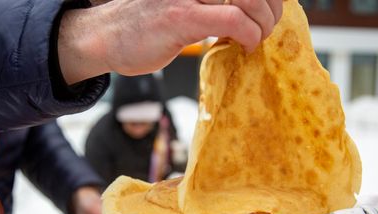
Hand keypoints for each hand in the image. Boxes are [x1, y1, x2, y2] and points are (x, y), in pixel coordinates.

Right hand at [58, 0, 282, 83]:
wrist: (105, 36)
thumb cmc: (145, 25)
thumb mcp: (183, 4)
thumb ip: (213, 3)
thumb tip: (248, 10)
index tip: (271, 14)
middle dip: (272, 9)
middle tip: (267, 29)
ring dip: (263, 24)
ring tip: (256, 40)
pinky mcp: (181, 16)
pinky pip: (232, 21)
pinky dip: (249, 35)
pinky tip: (246, 46)